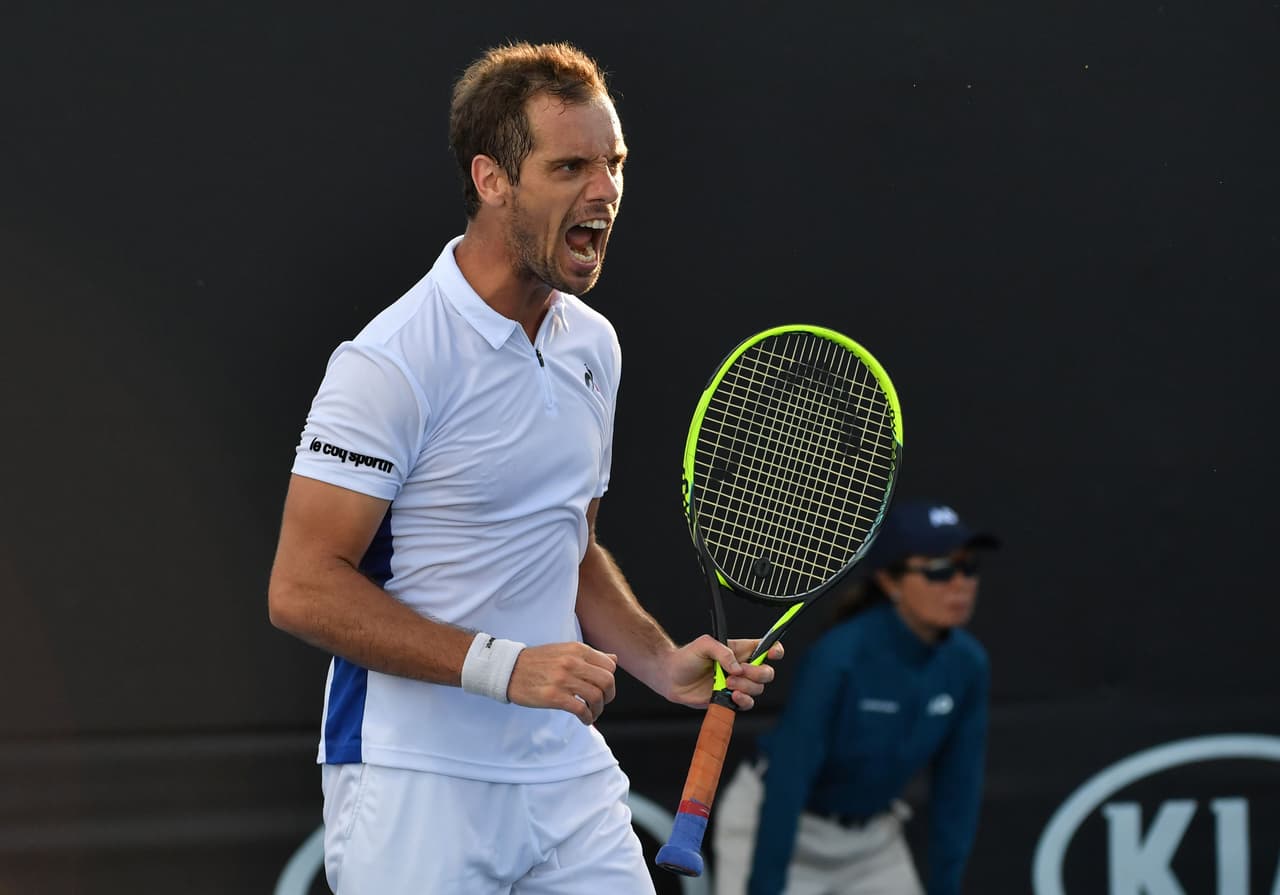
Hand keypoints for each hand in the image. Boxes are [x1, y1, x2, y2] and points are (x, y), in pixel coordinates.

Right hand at [506, 642, 617, 724]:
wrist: (509, 669)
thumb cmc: (537, 661)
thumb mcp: (565, 650)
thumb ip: (590, 655)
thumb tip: (614, 660)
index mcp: (577, 649)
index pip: (609, 666)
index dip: (610, 680)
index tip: (604, 689)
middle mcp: (572, 662)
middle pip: (607, 682)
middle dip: (609, 696)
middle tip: (602, 703)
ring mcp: (563, 679)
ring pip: (596, 697)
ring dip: (598, 709)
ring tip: (592, 713)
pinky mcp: (554, 697)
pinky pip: (581, 710)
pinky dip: (587, 718)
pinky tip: (585, 720)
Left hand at [662, 635, 784, 710]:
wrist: (671, 678)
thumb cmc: (687, 657)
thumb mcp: (704, 645)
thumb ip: (723, 652)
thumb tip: (738, 668)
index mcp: (740, 650)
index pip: (766, 648)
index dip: (775, 650)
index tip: (773, 653)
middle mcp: (742, 667)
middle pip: (767, 672)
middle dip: (757, 673)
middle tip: (738, 672)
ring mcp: (737, 685)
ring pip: (758, 689)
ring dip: (746, 687)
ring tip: (727, 683)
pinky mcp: (730, 700)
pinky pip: (747, 704)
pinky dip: (743, 701)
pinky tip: (731, 696)